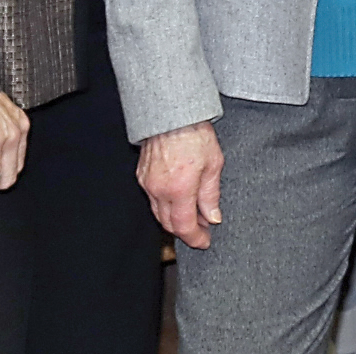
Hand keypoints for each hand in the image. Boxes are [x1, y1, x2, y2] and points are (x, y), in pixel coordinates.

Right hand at [138, 121, 224, 248]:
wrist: (172, 114)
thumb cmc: (195, 134)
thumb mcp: (213, 164)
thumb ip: (211, 195)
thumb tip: (212, 218)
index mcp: (179, 189)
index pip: (184, 226)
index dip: (195, 239)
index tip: (204, 242)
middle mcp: (159, 190)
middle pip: (169, 224)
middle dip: (185, 232)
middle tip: (202, 230)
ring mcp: (148, 184)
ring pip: (159, 213)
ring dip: (174, 220)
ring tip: (193, 216)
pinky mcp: (142, 176)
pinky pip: (152, 199)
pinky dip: (165, 206)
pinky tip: (178, 200)